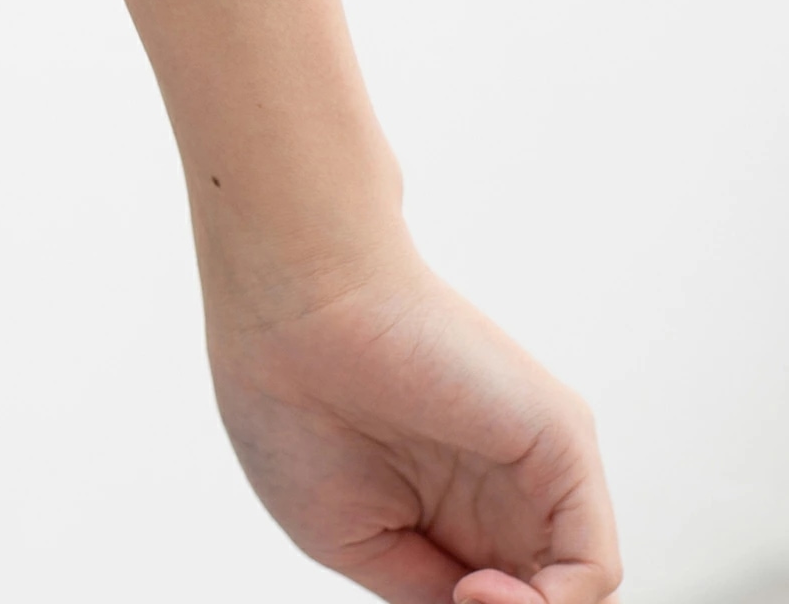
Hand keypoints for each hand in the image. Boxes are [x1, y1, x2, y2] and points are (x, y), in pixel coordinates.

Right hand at [203, 250, 621, 603]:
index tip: (429, 601)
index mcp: (449, 510)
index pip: (500, 596)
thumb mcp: (353, 538)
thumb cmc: (292, 401)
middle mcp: (501, 491)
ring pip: (575, 592)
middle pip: (542, 595)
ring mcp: (533, 467)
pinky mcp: (560, 439)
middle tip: (447, 601)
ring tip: (460, 596)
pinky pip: (593, 566)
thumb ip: (427, 590)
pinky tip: (477, 588)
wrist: (289, 307)